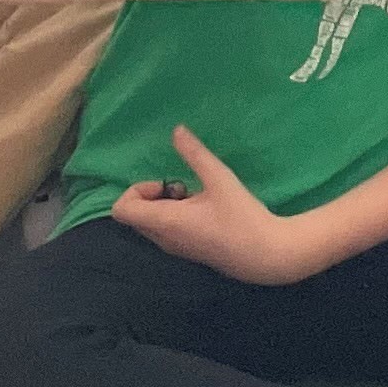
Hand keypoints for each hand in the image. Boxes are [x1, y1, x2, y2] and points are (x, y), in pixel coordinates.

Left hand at [112, 125, 319, 282]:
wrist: (264, 256)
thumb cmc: (241, 217)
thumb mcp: (219, 179)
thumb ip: (195, 154)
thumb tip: (176, 130)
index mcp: (165, 222)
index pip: (122, 210)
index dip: (136, 190)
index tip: (167, 184)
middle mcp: (163, 239)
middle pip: (135, 215)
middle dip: (152, 195)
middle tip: (183, 186)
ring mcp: (175, 249)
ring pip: (151, 224)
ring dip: (164, 205)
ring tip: (196, 197)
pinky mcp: (187, 252)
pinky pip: (165, 232)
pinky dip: (174, 217)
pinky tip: (205, 210)